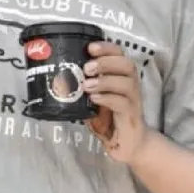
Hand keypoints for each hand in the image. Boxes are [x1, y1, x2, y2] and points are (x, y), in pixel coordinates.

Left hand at [83, 41, 149, 164]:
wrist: (127, 145)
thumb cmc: (109, 119)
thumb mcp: (93, 100)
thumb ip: (83, 88)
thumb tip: (60, 78)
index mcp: (121, 76)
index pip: (120, 54)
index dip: (107, 48)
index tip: (90, 47)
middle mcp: (131, 85)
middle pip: (127, 65)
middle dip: (106, 62)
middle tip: (87, 68)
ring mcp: (133, 101)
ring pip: (127, 83)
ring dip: (105, 81)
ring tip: (87, 85)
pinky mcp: (131, 116)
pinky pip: (123, 103)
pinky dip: (108, 98)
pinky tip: (94, 99)